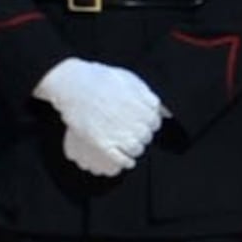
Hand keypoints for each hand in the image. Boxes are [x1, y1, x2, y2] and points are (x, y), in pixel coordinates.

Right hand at [36, 59, 167, 176]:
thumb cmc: (102, 79)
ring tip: (128, 145)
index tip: (141, 123)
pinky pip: (121, 158)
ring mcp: (118, 132)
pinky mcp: (102, 142)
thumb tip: (166, 113)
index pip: (155, 122)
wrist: (75, 84)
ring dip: (135, 149)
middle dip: (142, 135)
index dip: (148, 123)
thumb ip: (149, 97)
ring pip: (136, 149)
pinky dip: (126, 161)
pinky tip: (126, 160)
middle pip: (147, 136)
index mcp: (142, 105)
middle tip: (131, 132)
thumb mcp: (130, 81)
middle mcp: (133, 120)